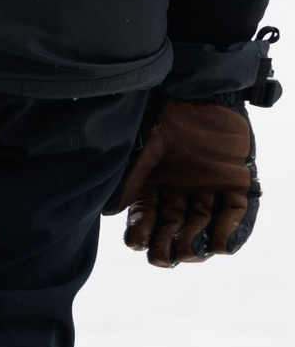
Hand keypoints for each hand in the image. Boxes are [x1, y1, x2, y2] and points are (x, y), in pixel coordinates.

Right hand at [118, 98, 259, 264]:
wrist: (202, 90)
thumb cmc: (168, 114)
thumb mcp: (145, 147)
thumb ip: (132, 179)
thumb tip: (111, 212)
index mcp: (156, 184)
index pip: (146, 217)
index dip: (141, 232)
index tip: (136, 242)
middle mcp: (181, 191)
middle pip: (173, 228)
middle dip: (168, 245)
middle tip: (163, 256)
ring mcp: (209, 189)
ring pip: (202, 226)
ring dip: (195, 242)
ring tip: (190, 250)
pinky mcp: (236, 183)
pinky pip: (235, 213)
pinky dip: (230, 231)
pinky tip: (220, 245)